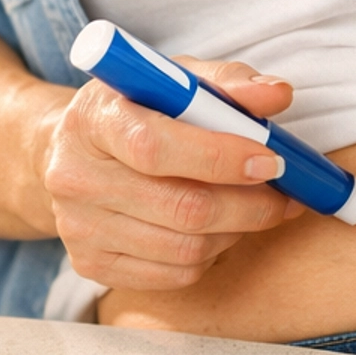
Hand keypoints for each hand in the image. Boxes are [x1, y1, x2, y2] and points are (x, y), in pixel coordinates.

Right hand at [40, 59, 306, 288]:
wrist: (71, 150)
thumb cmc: (135, 108)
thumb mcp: (172, 79)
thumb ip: (226, 83)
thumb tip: (278, 94)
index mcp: (94, 118)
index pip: (155, 148)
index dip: (220, 158)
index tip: (271, 161)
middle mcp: (76, 176)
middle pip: (180, 207)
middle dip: (249, 205)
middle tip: (285, 195)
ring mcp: (79, 227)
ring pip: (185, 248)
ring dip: (236, 231)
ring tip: (254, 208)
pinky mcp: (91, 265)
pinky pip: (174, 275)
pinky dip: (212, 255)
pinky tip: (219, 229)